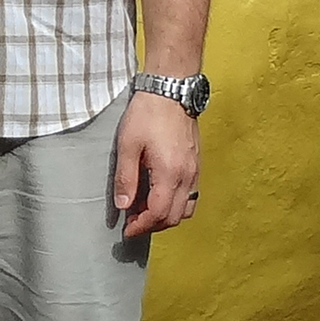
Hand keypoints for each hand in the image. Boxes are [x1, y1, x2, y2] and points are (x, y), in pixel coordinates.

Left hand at [114, 92, 200, 239]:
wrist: (171, 90)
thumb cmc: (147, 114)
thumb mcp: (128, 145)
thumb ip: (126, 178)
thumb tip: (123, 206)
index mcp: (170, 173)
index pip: (159, 213)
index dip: (141, 226)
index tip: (126, 230)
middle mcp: (188, 176)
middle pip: (175, 217)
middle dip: (153, 225)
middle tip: (132, 222)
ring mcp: (195, 170)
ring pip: (187, 208)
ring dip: (166, 216)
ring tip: (144, 210)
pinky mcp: (196, 163)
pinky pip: (191, 195)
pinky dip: (176, 203)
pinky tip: (158, 194)